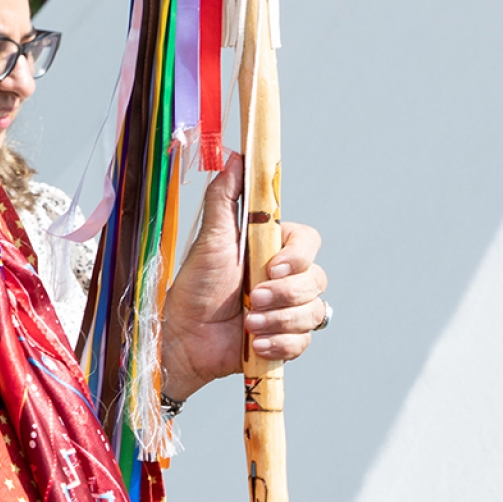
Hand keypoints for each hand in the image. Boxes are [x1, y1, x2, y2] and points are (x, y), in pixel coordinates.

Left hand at [159, 161, 329, 403]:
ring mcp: (288, 309)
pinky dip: (280, 343)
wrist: (185, 338)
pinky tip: (256, 344)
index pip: (308, 242)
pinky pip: (304, 341)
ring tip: (249, 325)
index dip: (297, 256)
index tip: (273, 267)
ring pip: (314, 311)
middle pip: (317, 279)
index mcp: (271, 250)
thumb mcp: (209, 239)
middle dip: (284, 294)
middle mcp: (285, 278)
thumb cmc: (194, 287)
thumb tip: (235, 157)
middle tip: (250, 299)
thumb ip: (225, 198)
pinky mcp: (286, 339)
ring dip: (279, 320)